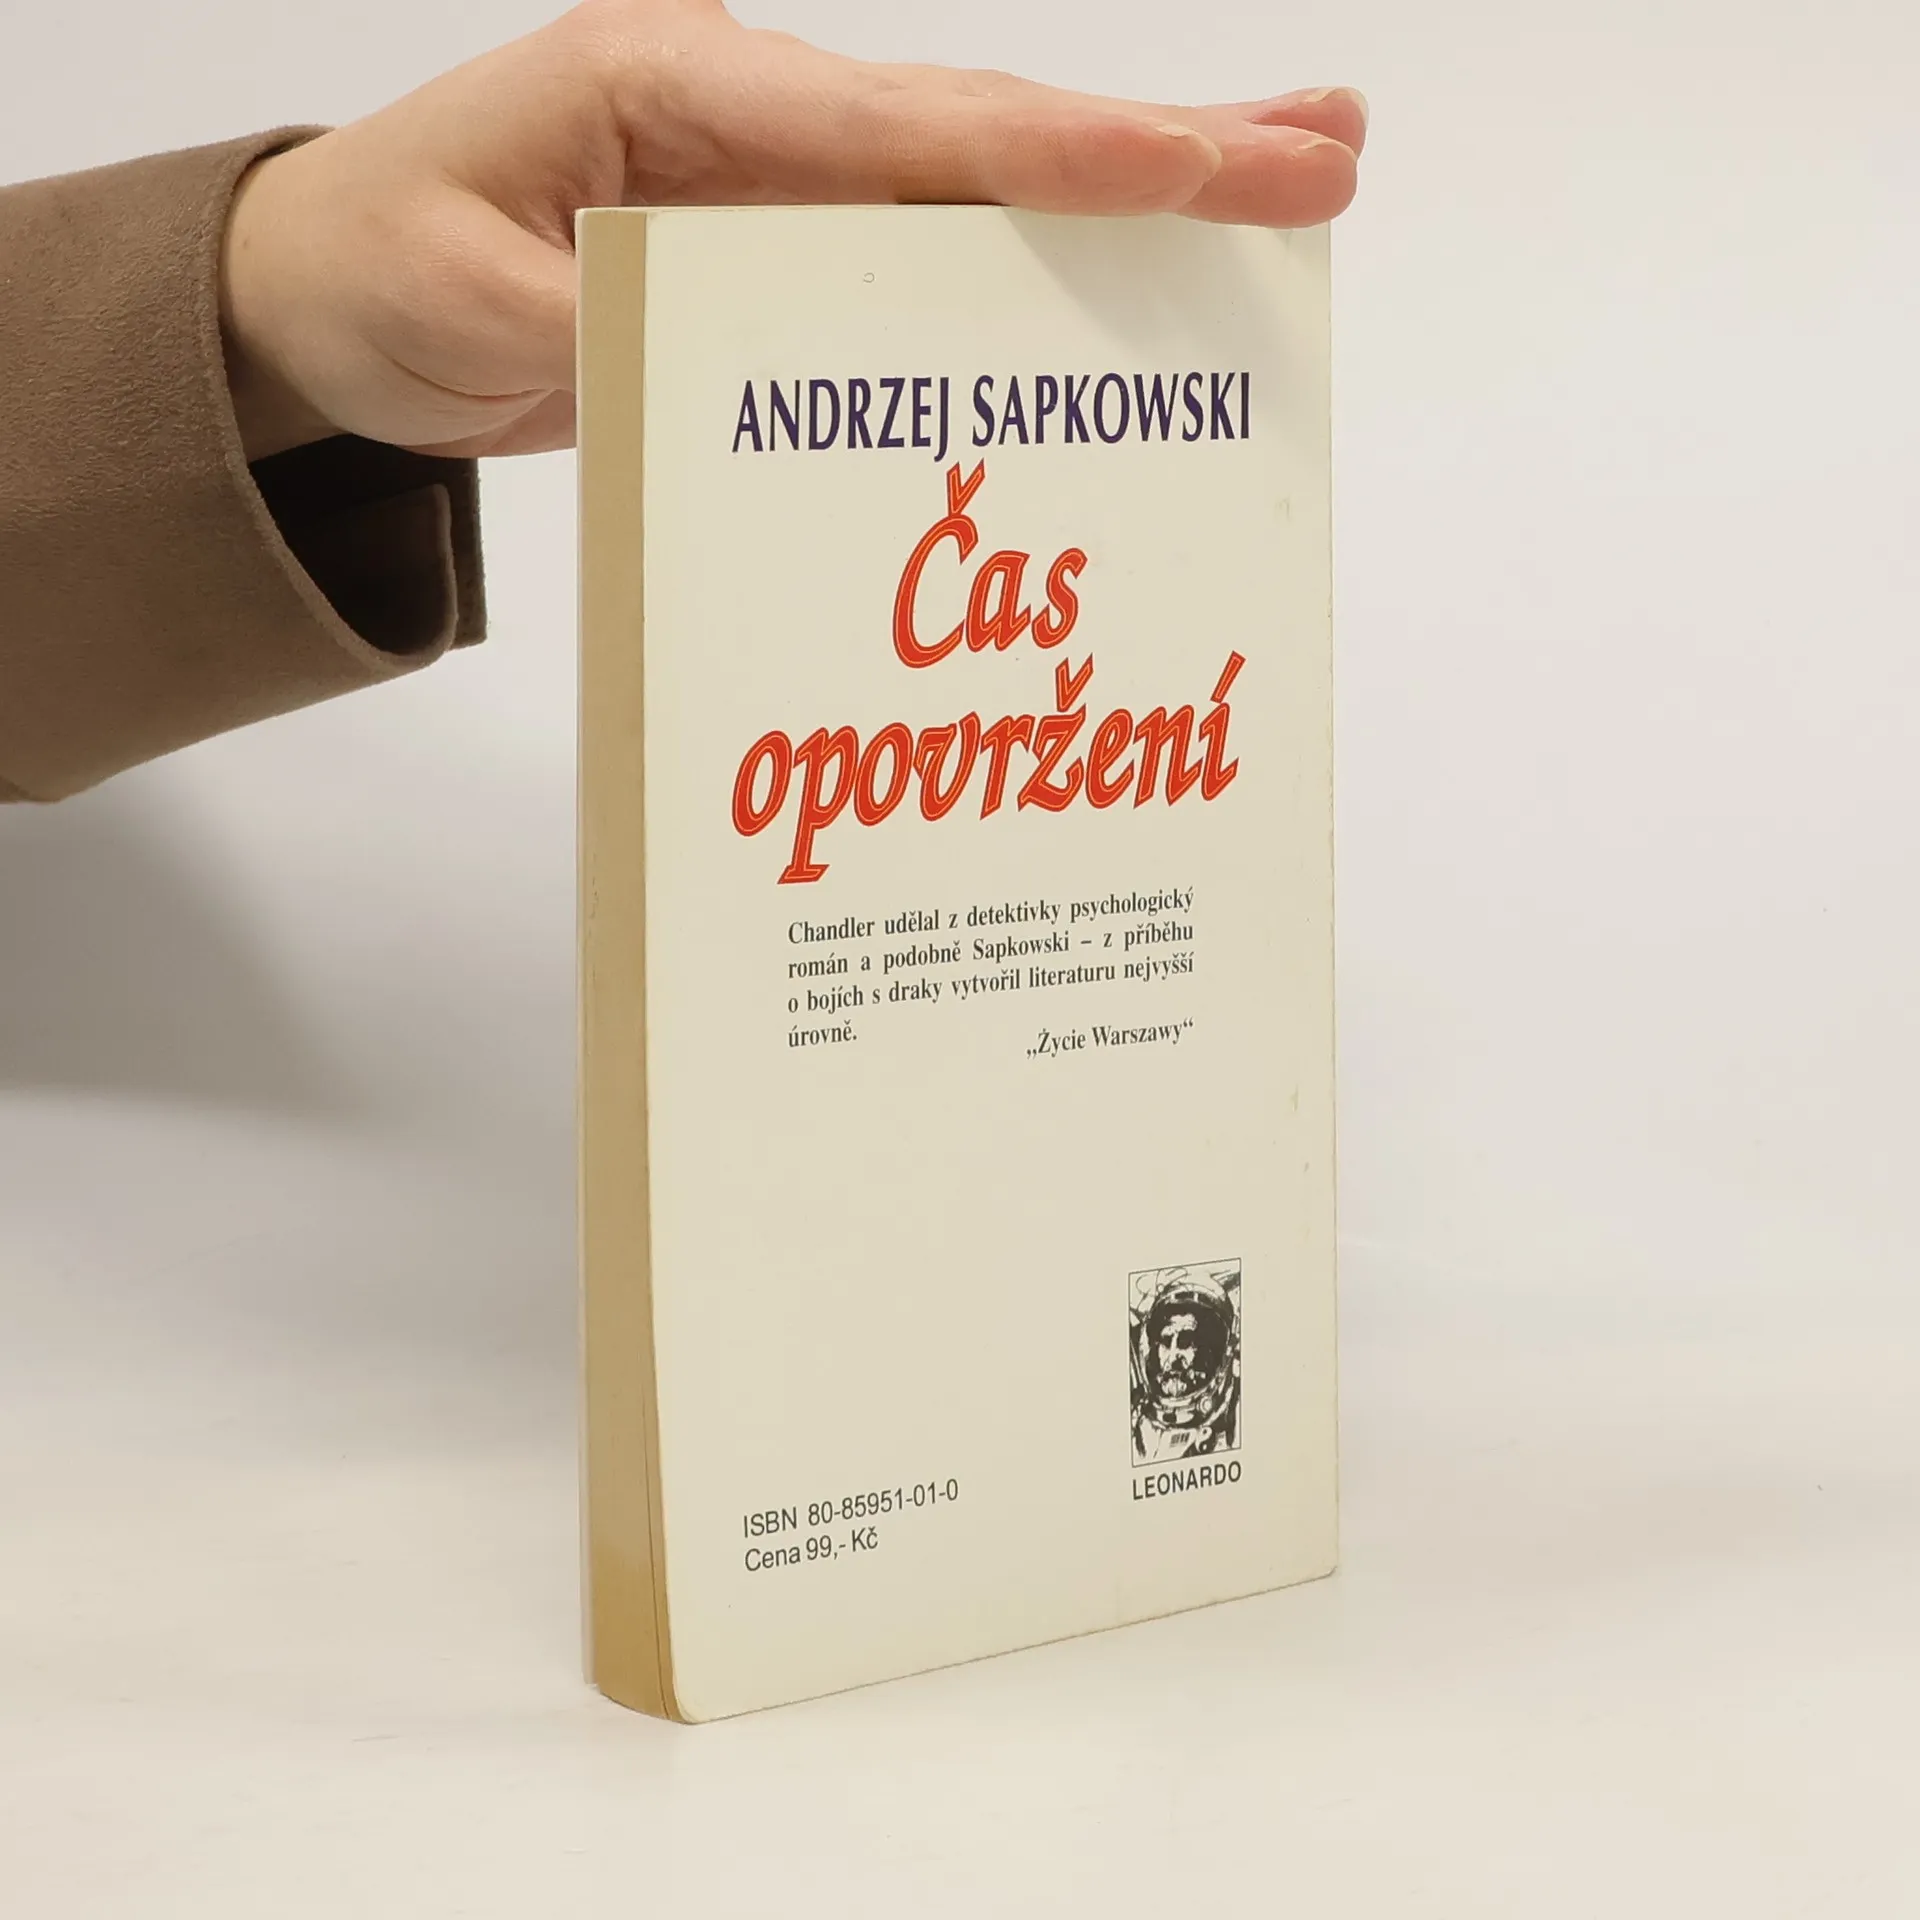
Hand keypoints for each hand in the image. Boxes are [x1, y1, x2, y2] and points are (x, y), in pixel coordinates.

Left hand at [220, 0, 1366, 461]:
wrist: (341, 290)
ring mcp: (782, 186)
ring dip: (1135, 199)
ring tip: (1287, 191)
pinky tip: (1136, 293)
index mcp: (678, 88)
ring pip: (981, 191)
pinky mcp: (787, 258)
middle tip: (1324, 153)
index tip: (1190, 168)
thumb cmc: (385, 263)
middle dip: (1158, 151)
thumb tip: (751, 362)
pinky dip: (1041, 275)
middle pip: (982, 135)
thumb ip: (613, 323)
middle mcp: (757, 119)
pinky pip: (931, 264)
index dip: (1049, 156)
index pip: (894, 126)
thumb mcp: (468, 295)